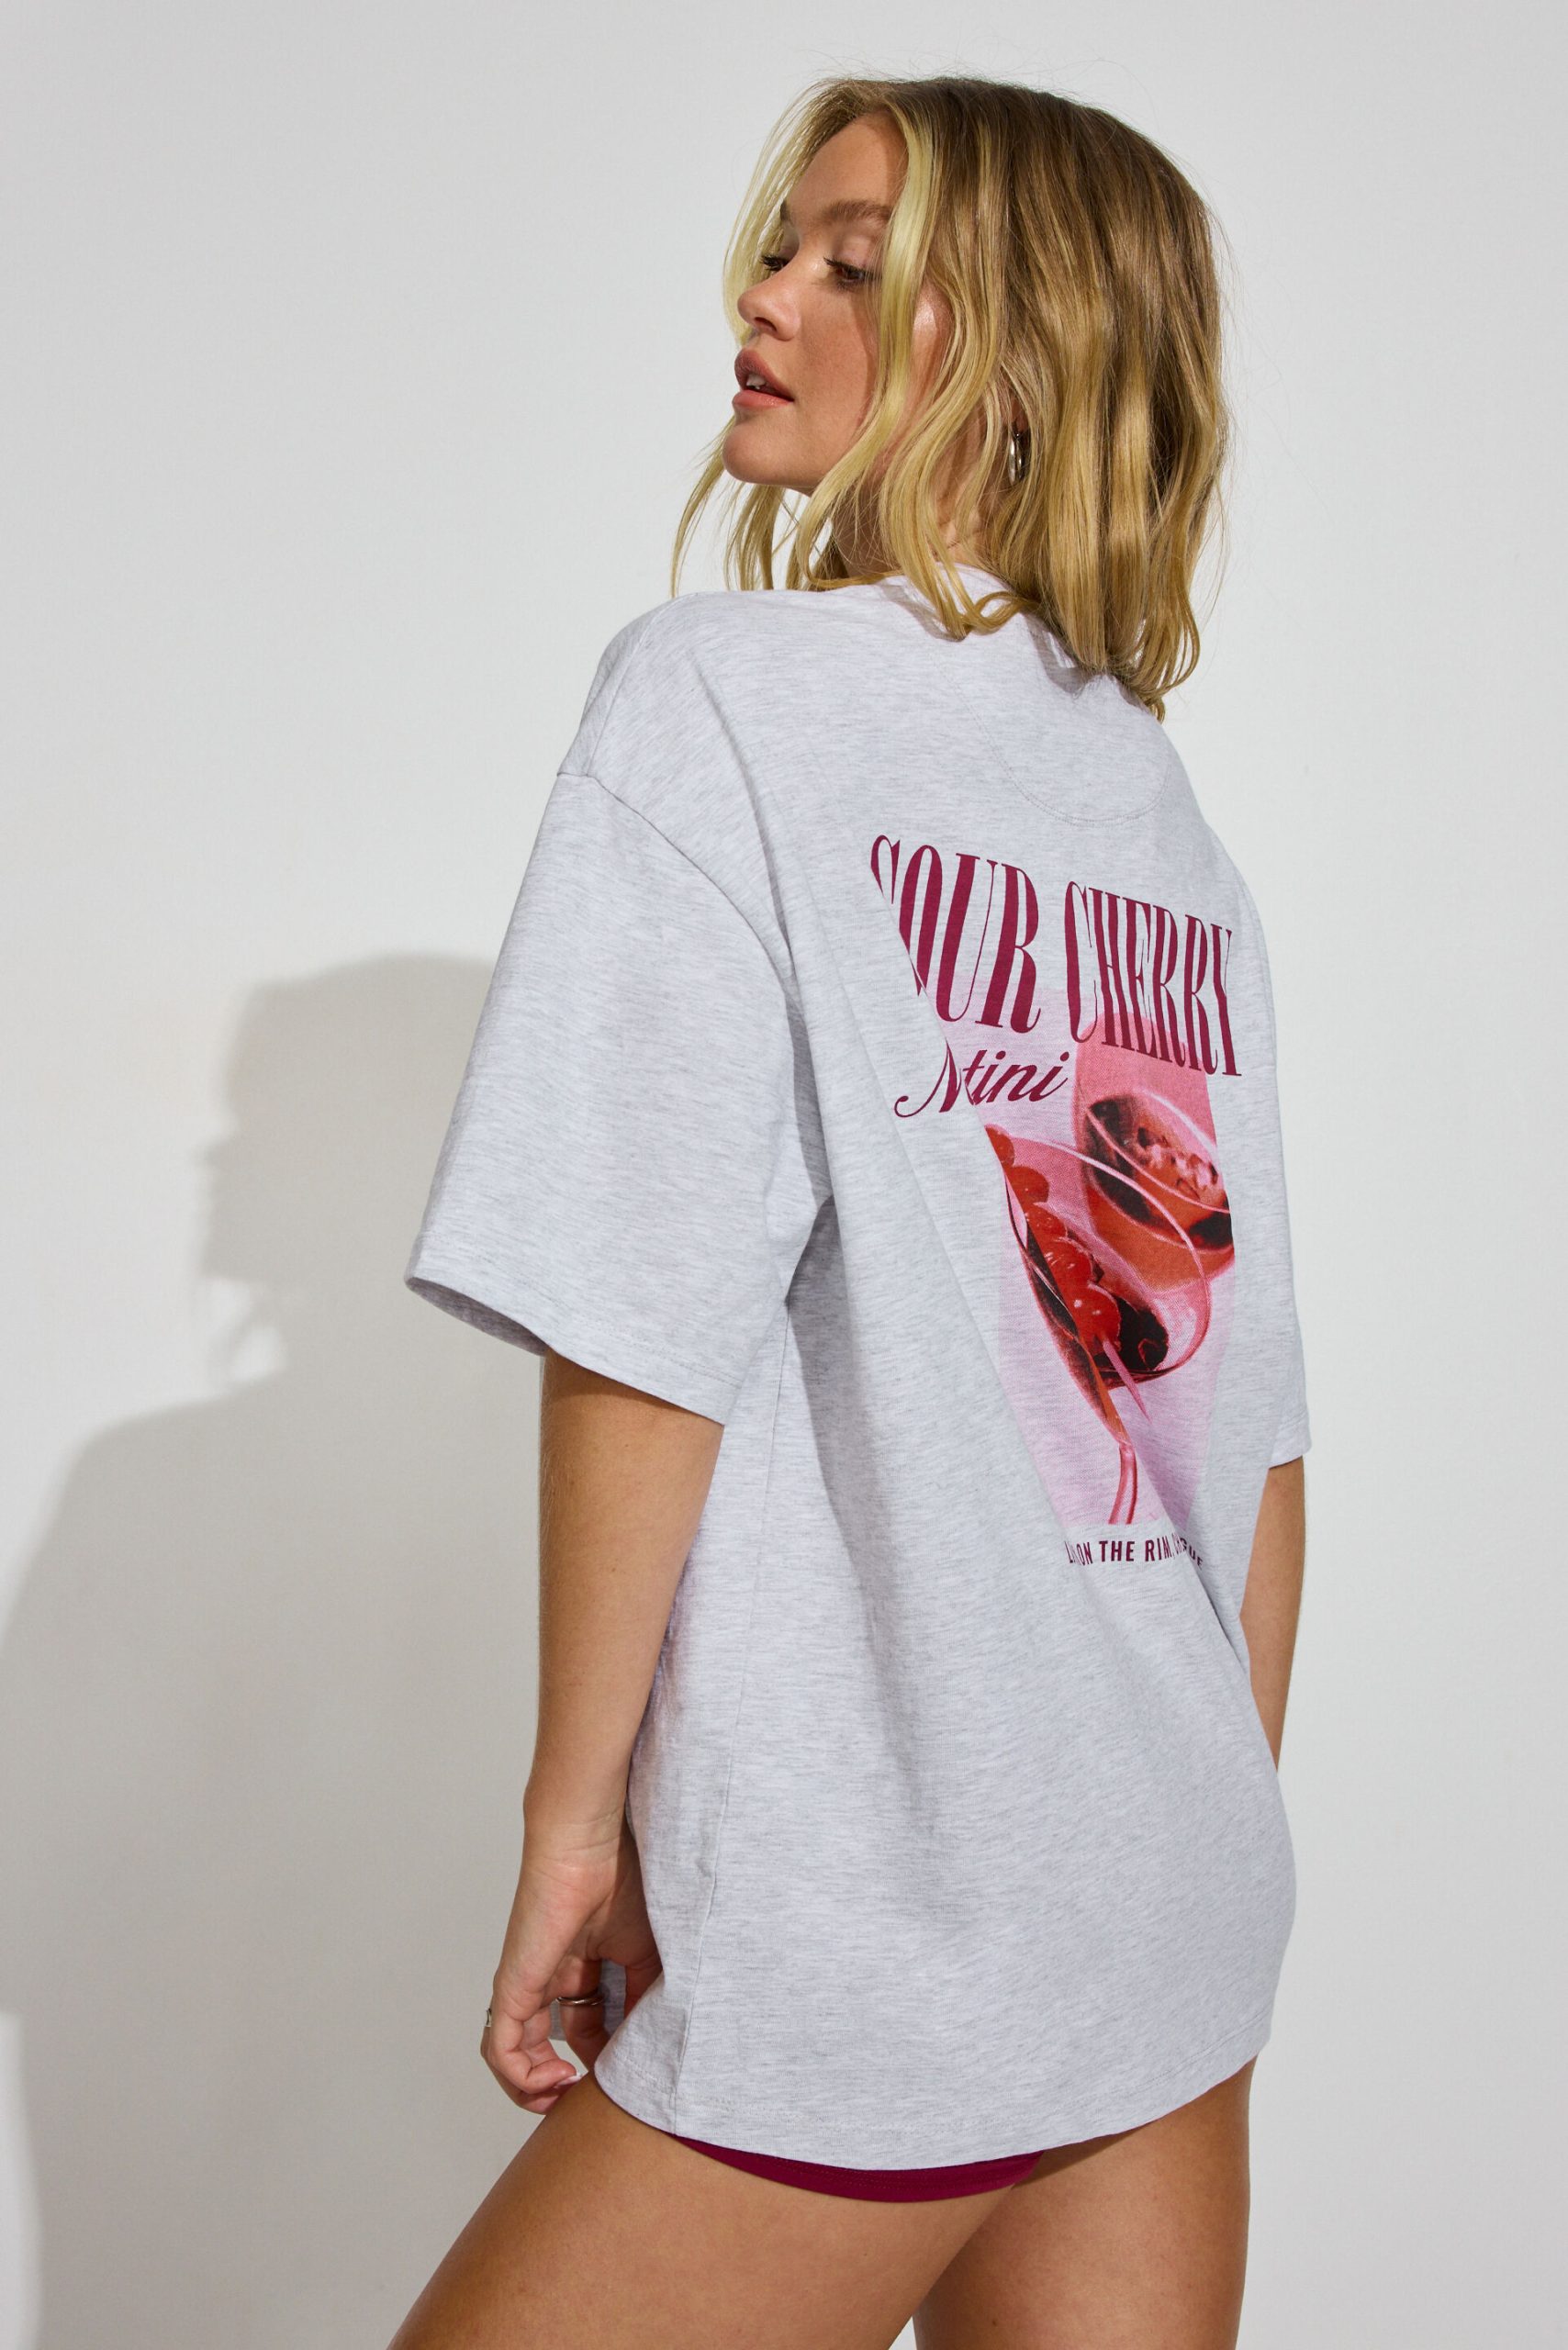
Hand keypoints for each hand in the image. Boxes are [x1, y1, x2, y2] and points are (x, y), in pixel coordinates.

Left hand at [480, 1808, 661, 2112]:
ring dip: (535, 2091)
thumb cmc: (620, 1882)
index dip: (601, 2060)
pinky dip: (520, 2079)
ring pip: (512, 2058)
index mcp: (576, 1968)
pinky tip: (556, 2081)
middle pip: (541, 2050)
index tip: (624, 2073)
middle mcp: (545, 1981)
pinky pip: (499, 2049)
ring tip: (567, 2096)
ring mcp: (524, 1986)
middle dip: (561, 2085)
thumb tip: (647, 2050)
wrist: (591, 1847)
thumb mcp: (644, 1955)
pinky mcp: (511, 1987)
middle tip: (589, 2099)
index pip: (582, 2030)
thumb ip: (640, 2001)